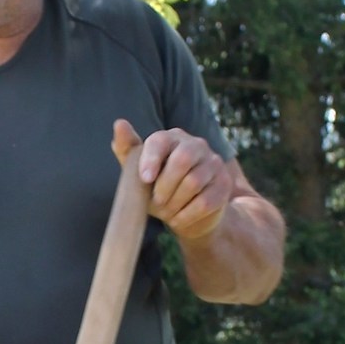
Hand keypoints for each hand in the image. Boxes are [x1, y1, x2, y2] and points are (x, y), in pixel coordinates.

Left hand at [114, 117, 233, 240]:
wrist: (187, 214)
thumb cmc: (158, 188)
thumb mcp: (138, 173)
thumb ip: (127, 150)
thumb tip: (120, 124)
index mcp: (172, 138)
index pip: (161, 141)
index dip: (151, 159)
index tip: (145, 179)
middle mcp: (196, 145)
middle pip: (182, 159)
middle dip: (165, 185)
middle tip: (157, 202)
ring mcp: (213, 163)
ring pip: (194, 182)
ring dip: (175, 203)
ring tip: (168, 211)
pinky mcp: (224, 184)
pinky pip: (205, 201)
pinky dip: (187, 215)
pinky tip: (179, 219)